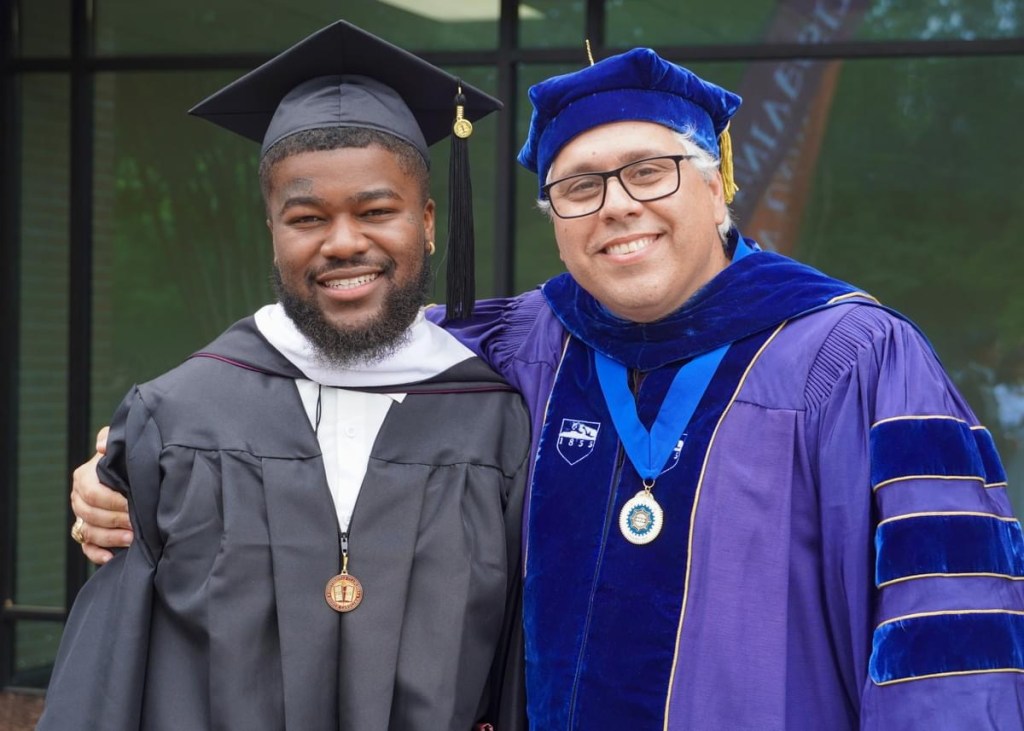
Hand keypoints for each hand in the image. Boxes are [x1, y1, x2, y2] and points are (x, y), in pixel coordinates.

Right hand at [70, 426, 133, 563]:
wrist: (135, 472)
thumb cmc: (127, 457)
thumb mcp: (121, 443)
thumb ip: (111, 439)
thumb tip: (101, 446)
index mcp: (84, 477)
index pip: (93, 493)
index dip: (113, 501)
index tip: (134, 505)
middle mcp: (79, 498)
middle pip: (90, 515)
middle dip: (115, 520)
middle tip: (137, 524)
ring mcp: (82, 517)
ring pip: (88, 532)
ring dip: (109, 538)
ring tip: (132, 540)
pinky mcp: (88, 532)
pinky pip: (86, 547)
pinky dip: (96, 554)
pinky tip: (111, 557)